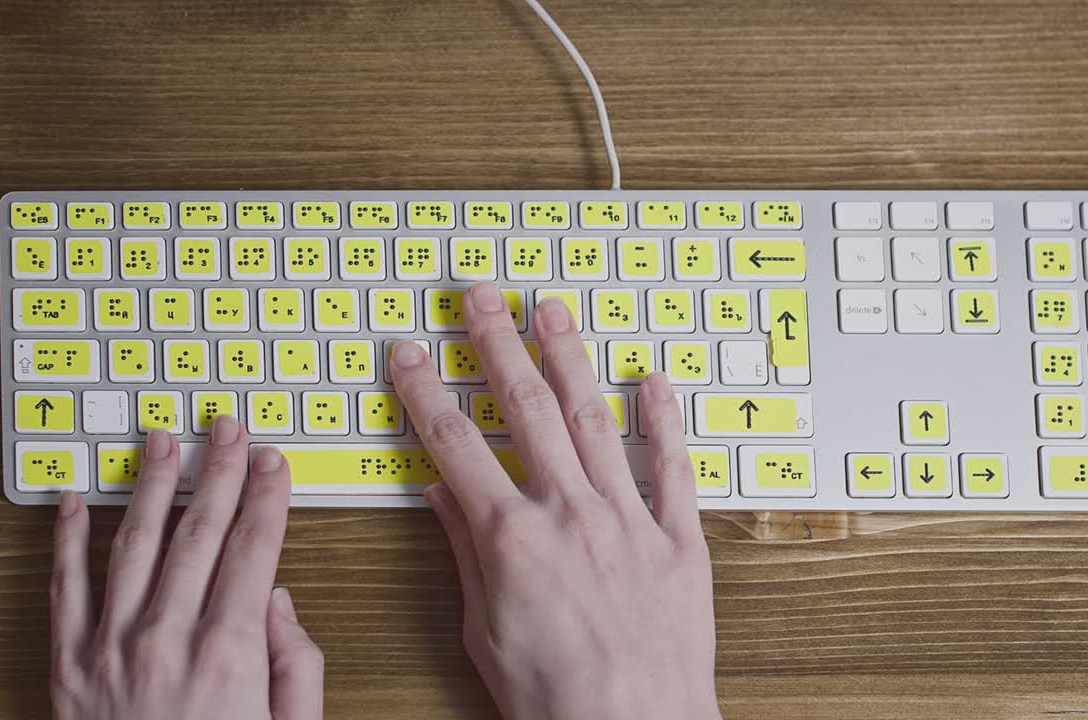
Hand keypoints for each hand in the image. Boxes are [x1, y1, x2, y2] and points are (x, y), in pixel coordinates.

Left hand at [49, 417, 323, 719]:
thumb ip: (297, 666)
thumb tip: (279, 603)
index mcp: (230, 653)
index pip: (255, 549)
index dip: (268, 497)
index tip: (273, 462)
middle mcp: (167, 639)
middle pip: (200, 531)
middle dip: (219, 470)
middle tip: (227, 428)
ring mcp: (111, 649)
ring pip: (136, 543)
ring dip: (152, 485)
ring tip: (162, 441)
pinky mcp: (68, 668)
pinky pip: (66, 587)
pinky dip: (70, 539)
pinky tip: (80, 501)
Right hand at [389, 282, 720, 719]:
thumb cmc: (556, 701)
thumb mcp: (484, 632)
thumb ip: (466, 553)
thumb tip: (443, 495)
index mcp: (511, 538)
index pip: (454, 444)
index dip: (424, 392)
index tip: (408, 354)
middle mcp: (570, 514)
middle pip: (524, 410)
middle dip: (496, 345)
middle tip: (481, 297)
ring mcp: (628, 519)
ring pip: (594, 420)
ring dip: (569, 359)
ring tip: (552, 310)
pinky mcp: (679, 539)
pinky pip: (674, 466)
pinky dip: (664, 419)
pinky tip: (652, 378)